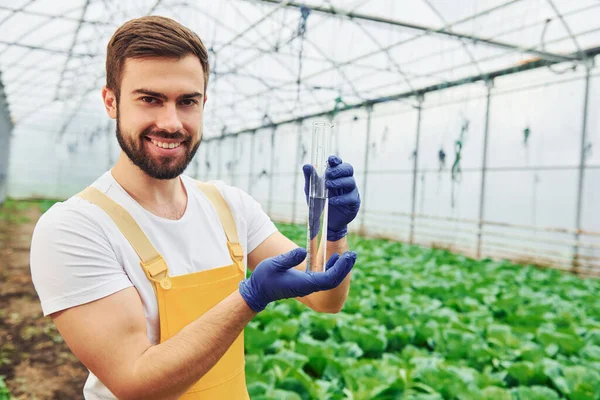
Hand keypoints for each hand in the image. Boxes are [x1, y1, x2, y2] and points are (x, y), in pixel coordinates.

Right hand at [238, 248, 356, 311]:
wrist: (258, 292)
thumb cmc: (264, 278)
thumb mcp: (274, 264)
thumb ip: (289, 258)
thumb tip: (304, 251)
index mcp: (305, 284)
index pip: (329, 279)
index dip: (340, 269)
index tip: (347, 257)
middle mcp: (309, 287)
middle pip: (334, 281)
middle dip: (345, 268)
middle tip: (353, 254)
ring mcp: (309, 286)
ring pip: (331, 280)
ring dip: (340, 268)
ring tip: (348, 255)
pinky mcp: (306, 284)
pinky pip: (324, 278)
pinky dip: (331, 268)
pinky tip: (333, 258)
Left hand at [303, 156, 360, 241]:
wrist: (326, 222)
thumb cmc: (320, 202)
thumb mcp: (312, 190)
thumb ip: (310, 178)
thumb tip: (307, 165)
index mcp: (336, 175)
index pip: (339, 163)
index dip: (336, 160)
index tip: (330, 160)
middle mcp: (345, 181)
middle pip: (348, 169)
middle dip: (338, 170)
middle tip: (328, 176)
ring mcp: (351, 191)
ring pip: (351, 181)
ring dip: (338, 182)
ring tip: (327, 187)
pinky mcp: (354, 203)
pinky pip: (351, 197)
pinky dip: (340, 199)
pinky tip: (332, 201)